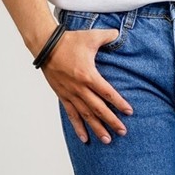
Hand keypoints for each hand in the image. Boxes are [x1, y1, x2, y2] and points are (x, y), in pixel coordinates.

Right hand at [40, 28, 133, 143]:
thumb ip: (107, 36)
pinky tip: (85, 139)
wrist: (45, 45)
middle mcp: (80, 88)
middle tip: (123, 132)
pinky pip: (72, 115)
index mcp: (88, 75)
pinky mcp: (63, 97)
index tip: (129, 112)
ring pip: (86, 115)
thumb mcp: (90, 36)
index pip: (107, 93)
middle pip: (99, 109)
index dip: (119, 103)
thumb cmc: (68, 41)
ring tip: (107, 140)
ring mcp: (71, 94)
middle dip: (112, 121)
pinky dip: (78, 128)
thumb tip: (119, 33)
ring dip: (97, 128)